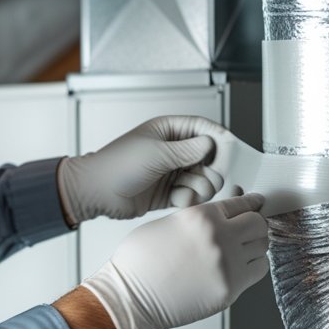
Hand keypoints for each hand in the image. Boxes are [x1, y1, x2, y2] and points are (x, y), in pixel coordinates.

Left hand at [57, 115, 234, 225]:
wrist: (96, 193)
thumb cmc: (116, 166)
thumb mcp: (156, 153)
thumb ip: (187, 150)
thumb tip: (210, 143)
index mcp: (167, 130)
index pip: (203, 128)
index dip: (218, 138)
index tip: (231, 150)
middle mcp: (171, 150)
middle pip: (208, 157)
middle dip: (210, 169)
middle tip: (207, 176)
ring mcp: (171, 172)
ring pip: (202, 178)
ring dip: (198, 187)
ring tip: (185, 190)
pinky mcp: (169, 192)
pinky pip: (191, 195)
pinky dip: (188, 199)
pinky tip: (176, 200)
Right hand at [79, 194, 268, 328]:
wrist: (129, 297)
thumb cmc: (140, 262)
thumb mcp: (167, 223)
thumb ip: (199, 217)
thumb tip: (225, 212)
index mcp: (200, 216)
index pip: (241, 204)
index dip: (251, 204)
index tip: (256, 205)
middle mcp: (218, 237)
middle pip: (258, 224)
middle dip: (254, 225)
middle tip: (248, 229)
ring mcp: (227, 265)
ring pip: (263, 248)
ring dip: (254, 247)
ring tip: (241, 249)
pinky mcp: (229, 290)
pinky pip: (258, 272)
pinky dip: (252, 267)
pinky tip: (238, 267)